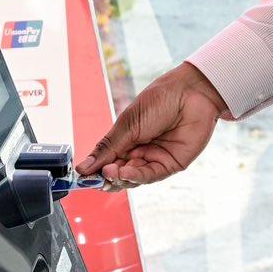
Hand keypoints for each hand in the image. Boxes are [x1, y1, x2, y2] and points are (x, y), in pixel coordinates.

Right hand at [77, 62, 226, 189]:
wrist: (190, 93)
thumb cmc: (158, 101)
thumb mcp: (127, 125)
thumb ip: (106, 149)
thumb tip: (82, 169)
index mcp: (127, 139)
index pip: (107, 160)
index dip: (95, 170)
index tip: (82, 176)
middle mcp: (140, 151)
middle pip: (119, 173)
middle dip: (107, 177)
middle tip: (97, 177)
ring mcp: (155, 159)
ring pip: (132, 178)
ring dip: (119, 178)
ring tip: (109, 172)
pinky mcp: (170, 165)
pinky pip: (149, 176)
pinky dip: (134, 176)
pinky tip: (123, 173)